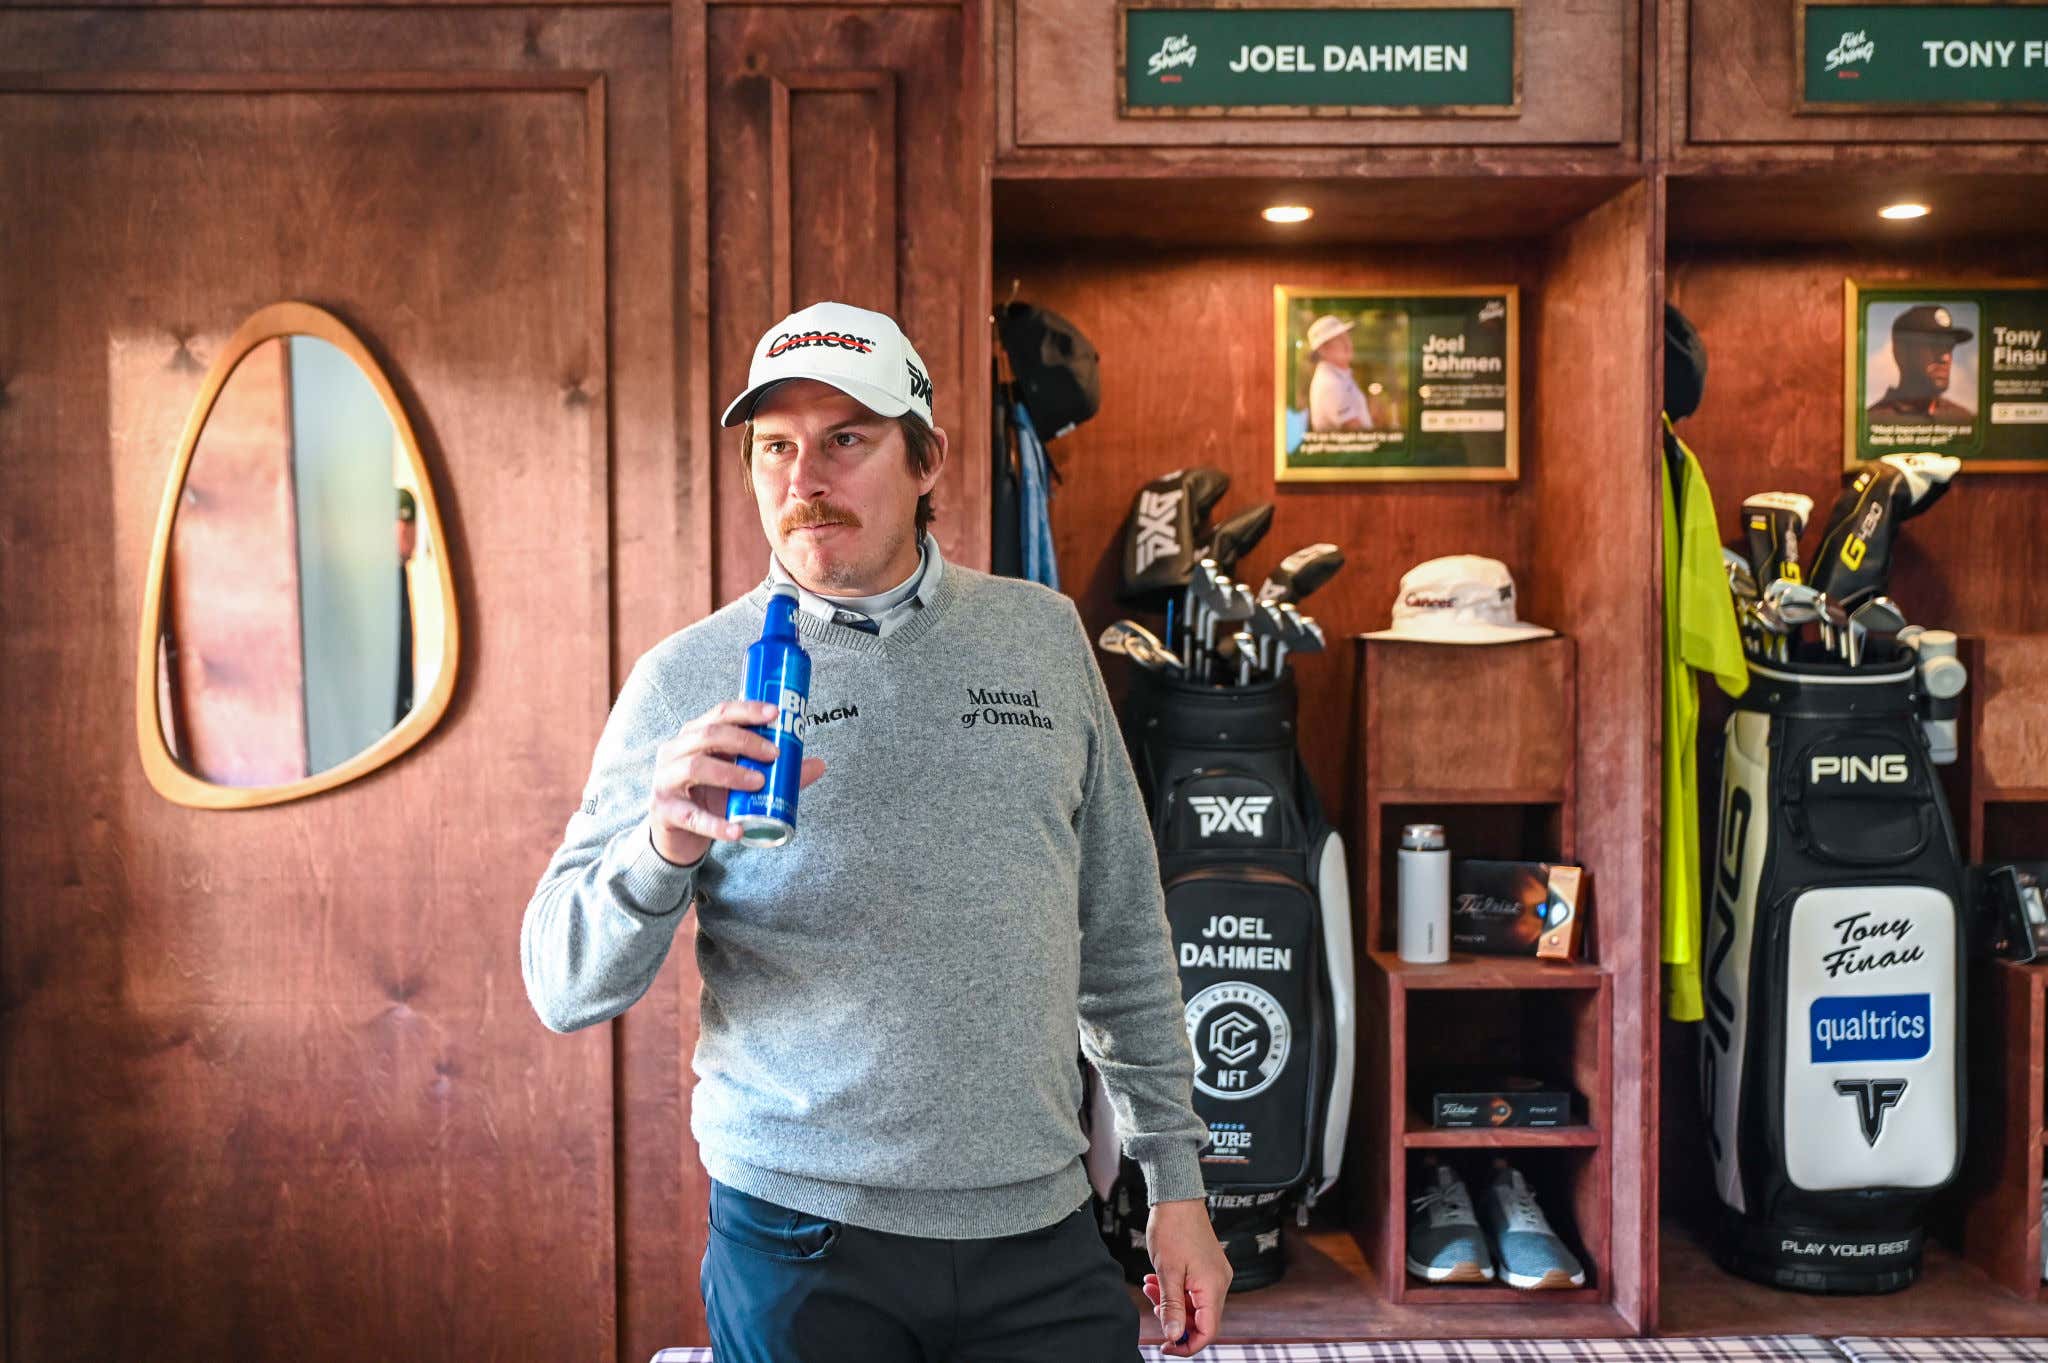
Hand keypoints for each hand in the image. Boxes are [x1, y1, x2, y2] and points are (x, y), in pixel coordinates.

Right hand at [648, 699, 826, 864]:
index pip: (721, 713)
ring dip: (732, 772)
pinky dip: (716, 824)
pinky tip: (737, 831)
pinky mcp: (665, 812)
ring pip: (697, 766)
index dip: (748, 710)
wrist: (676, 836)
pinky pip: (692, 817)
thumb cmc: (709, 797)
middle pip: (709, 735)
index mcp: (694, 735)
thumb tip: (818, 765)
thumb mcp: (740, 782)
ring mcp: (666, 780)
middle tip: (775, 755)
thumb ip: (776, 774)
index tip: (776, 714)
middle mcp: (675, 751)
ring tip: (759, 783)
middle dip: (745, 741)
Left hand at [1140, 1198, 1230, 1355]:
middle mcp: (1220, 1282)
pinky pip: (1194, 1290)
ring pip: (1196, 1304)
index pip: (1208, 1331)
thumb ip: (1172, 1307)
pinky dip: (1177, 1291)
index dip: (1187, 1345)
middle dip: (1175, 1320)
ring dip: (1173, 1304)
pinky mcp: (1208, 1267)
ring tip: (1151, 1290)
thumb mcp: (1167, 1272)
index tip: (1166, 1346)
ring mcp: (1215, 1274)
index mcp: (1213, 1287)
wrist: (1177, 1196)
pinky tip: (1158, 1281)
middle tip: (1152, 1308)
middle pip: (1202, 1320)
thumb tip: (1174, 1336)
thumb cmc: (1172, 1229)